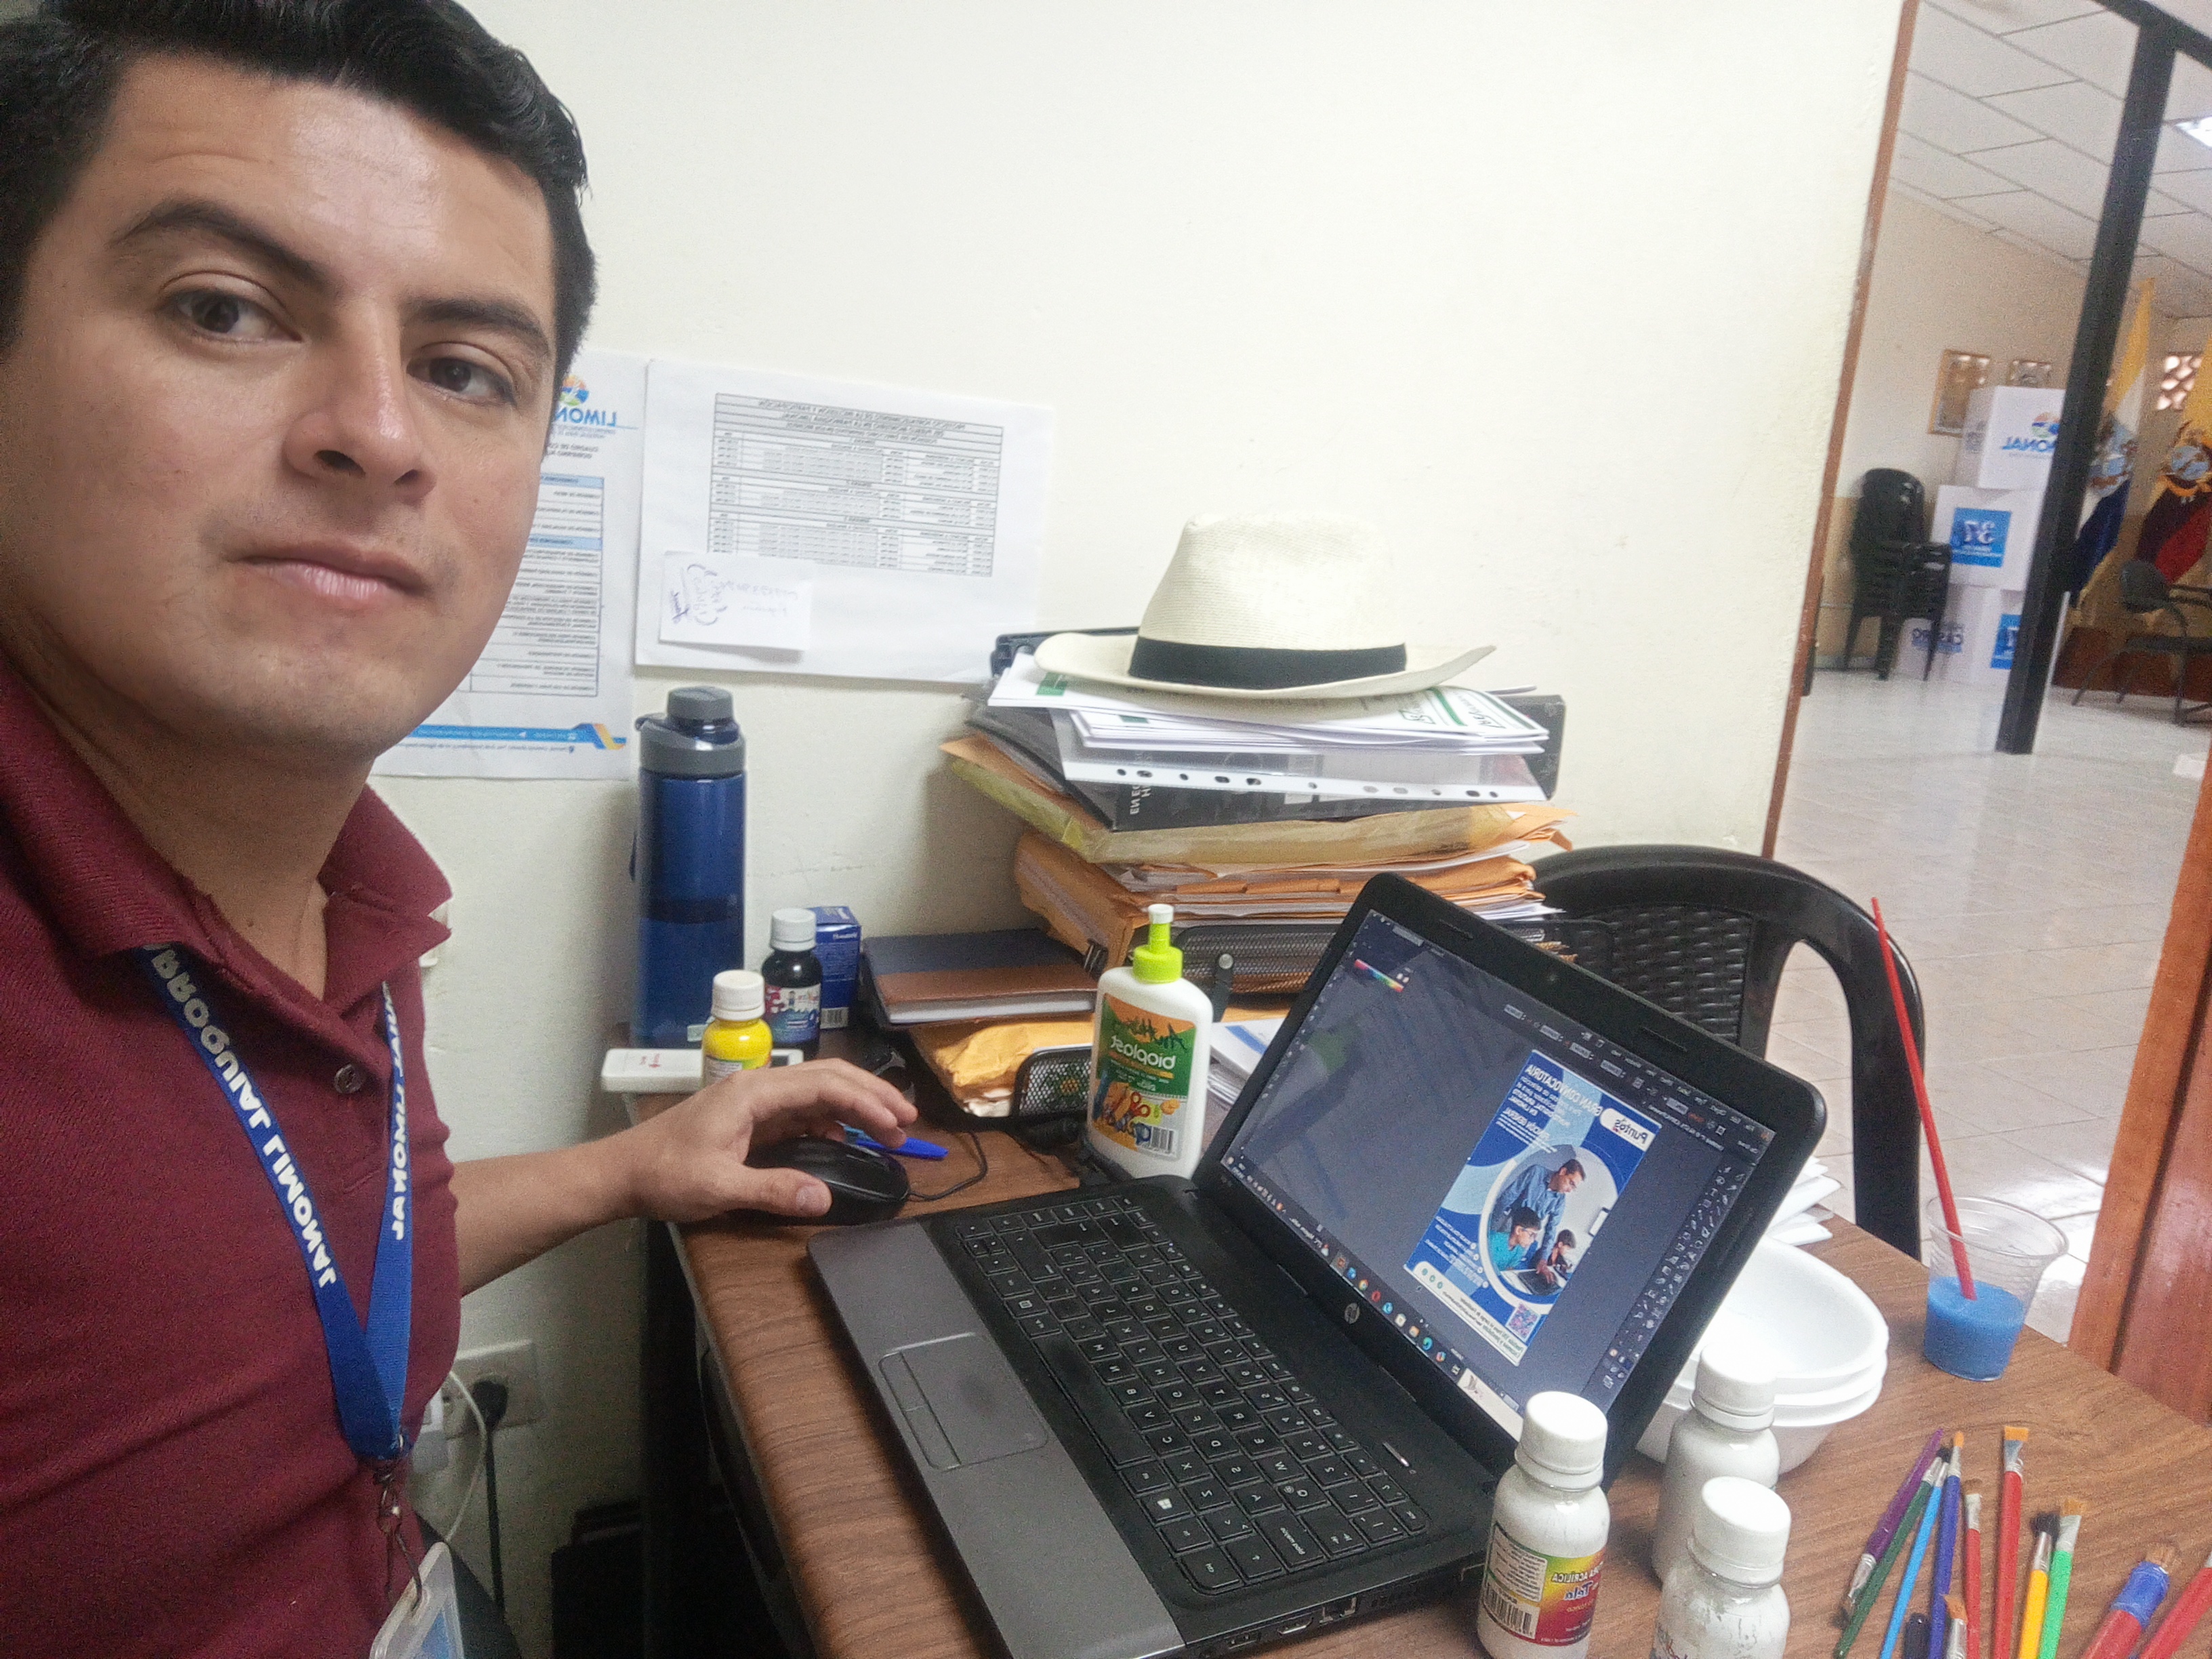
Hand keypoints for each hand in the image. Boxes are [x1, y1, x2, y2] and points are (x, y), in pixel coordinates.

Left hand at [618, 1060, 917, 1221]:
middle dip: (872, 1095)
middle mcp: (757, 1088)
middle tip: (908, 1120)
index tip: (897, 1124)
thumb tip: (824, 1198)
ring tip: (887, 1131)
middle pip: (828, 1078)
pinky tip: (847, 1139)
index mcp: (753, 1092)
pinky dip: (832, 1120)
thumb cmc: (663, 1175)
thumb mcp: (718, 1187)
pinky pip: (801, 1111)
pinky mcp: (750, 1119)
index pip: (824, 1085)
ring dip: (855, 1107)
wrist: (620, 1173)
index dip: (867, 1102)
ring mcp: (754, 1102)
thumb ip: (773, 1190)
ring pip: (818, 1092)